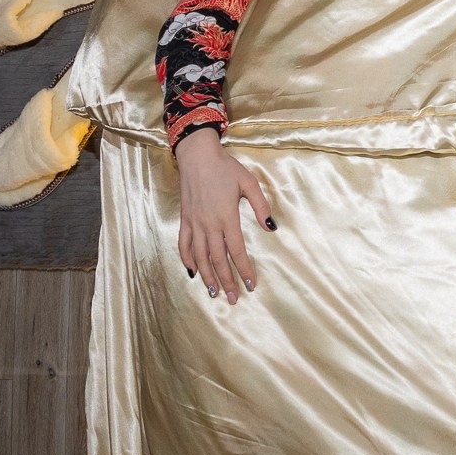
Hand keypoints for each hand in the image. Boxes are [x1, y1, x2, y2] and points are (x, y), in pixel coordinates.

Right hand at [175, 127, 273, 305]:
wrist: (197, 156)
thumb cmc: (226, 168)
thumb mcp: (249, 183)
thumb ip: (261, 206)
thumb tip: (271, 227)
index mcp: (226, 218)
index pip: (237, 251)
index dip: (244, 270)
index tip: (251, 285)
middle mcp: (209, 225)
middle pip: (218, 260)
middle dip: (227, 281)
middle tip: (234, 298)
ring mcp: (194, 224)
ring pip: (200, 257)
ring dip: (208, 276)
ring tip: (215, 292)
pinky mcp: (184, 220)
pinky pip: (184, 245)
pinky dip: (188, 260)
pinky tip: (193, 272)